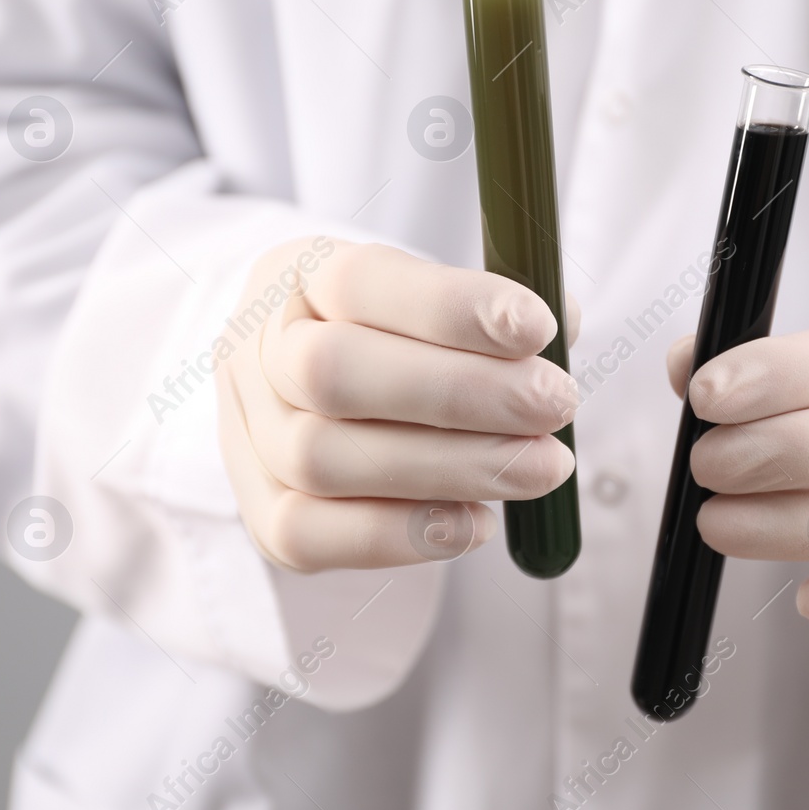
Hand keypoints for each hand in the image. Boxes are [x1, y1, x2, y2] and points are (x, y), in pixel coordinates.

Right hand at [216, 238, 579, 570]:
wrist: (316, 394)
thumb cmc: (402, 336)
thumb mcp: (441, 298)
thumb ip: (498, 312)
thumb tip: (562, 327)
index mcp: (300, 273)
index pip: (358, 280)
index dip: (451, 307)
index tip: (538, 326)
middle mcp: (256, 350)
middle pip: (332, 375)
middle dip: (461, 394)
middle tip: (557, 404)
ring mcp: (247, 435)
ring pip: (325, 460)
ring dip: (452, 468)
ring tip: (541, 467)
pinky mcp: (257, 512)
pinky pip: (306, 535)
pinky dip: (401, 535)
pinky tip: (475, 523)